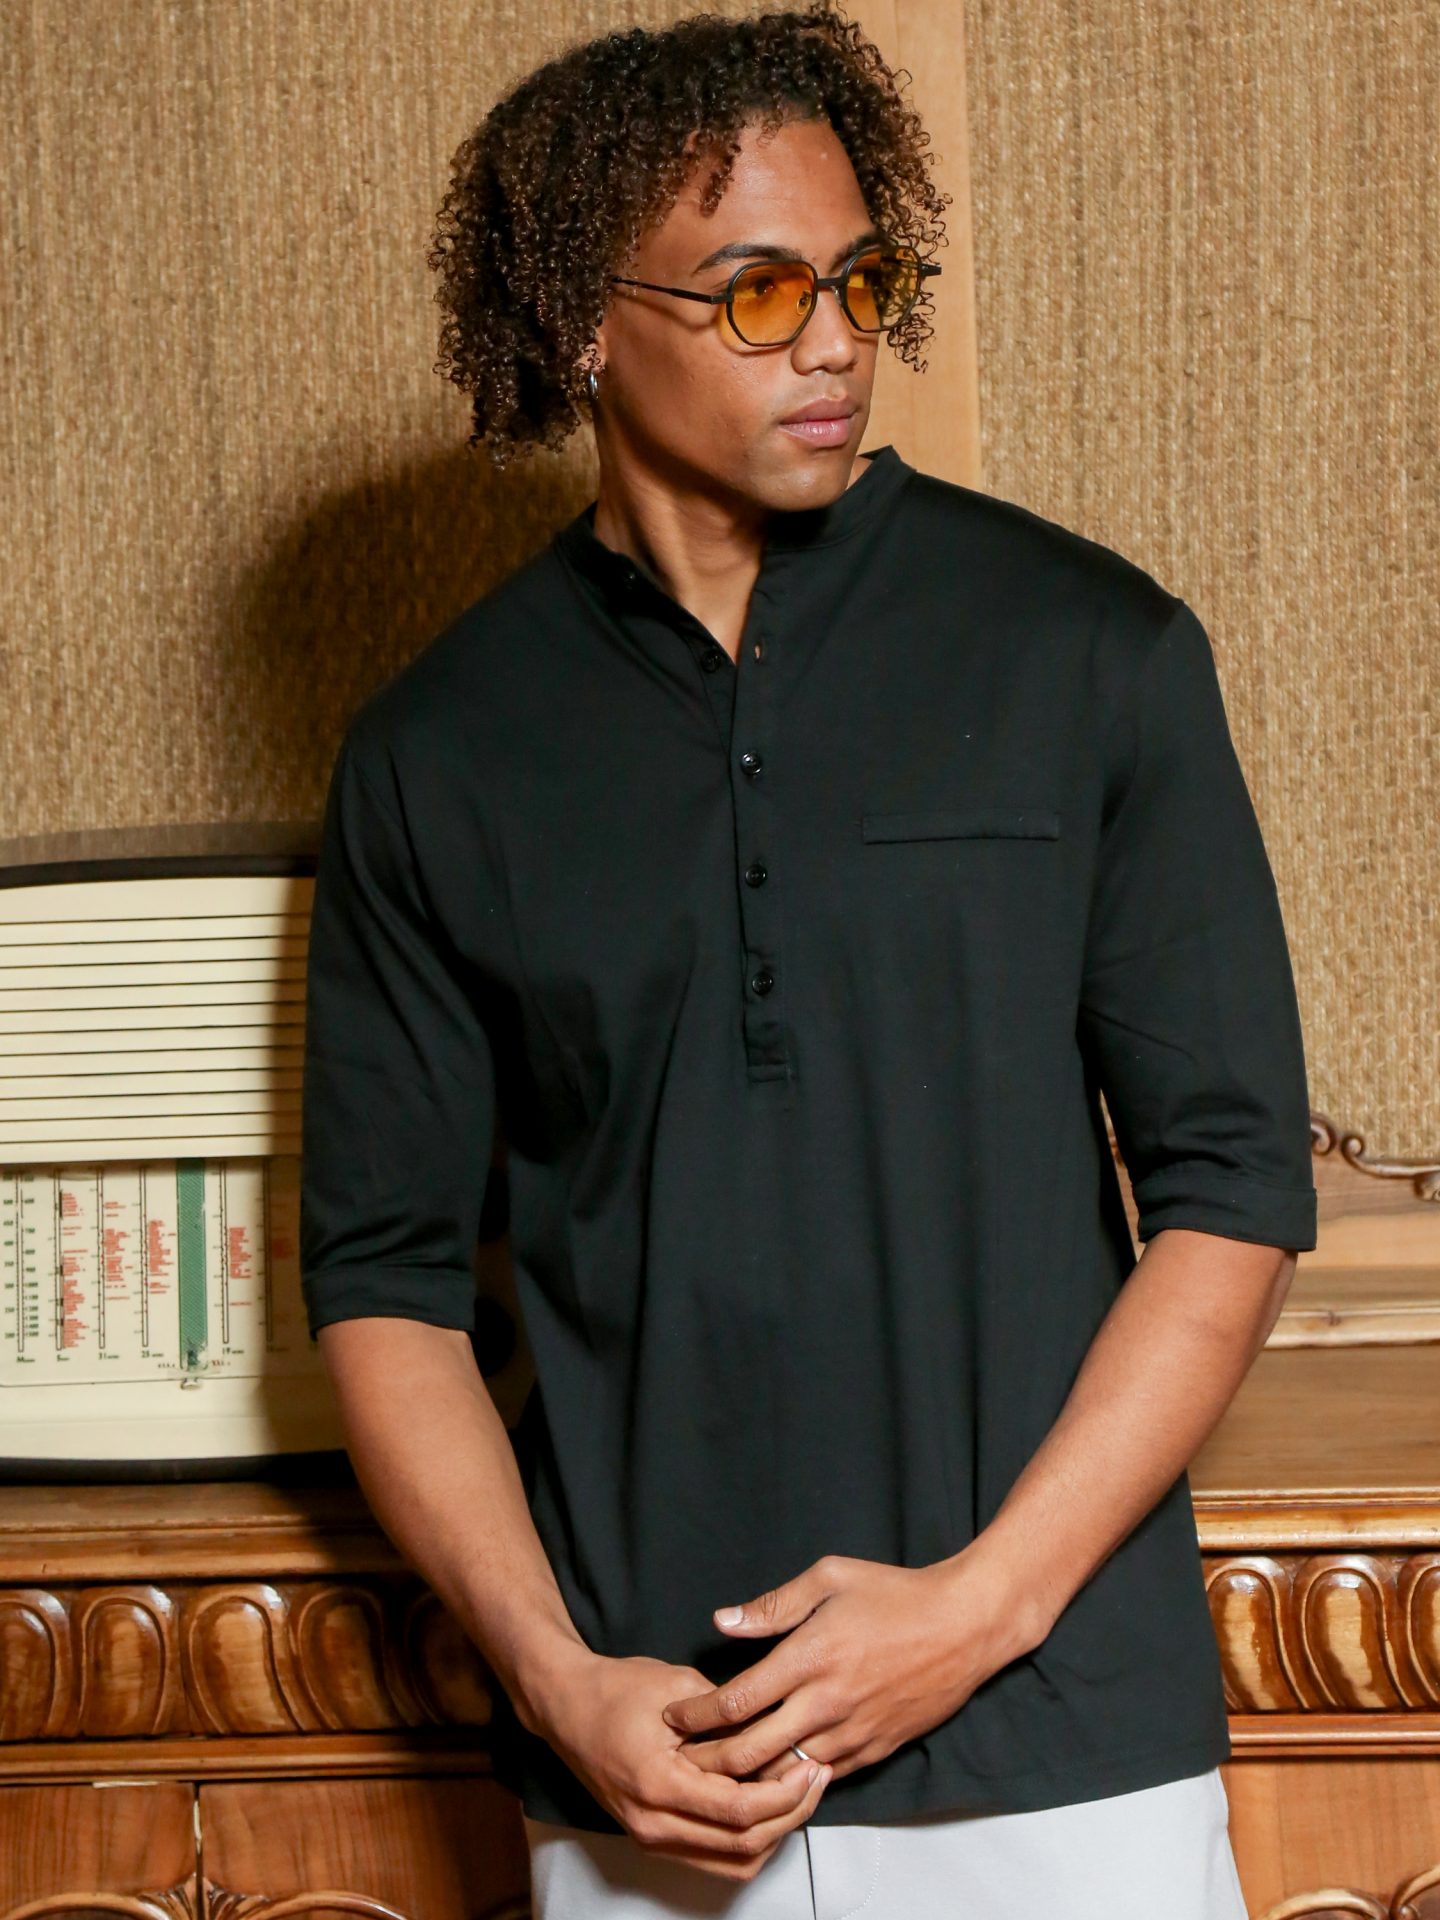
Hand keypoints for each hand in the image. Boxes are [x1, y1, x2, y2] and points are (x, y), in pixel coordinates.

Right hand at [531, 1649, 833, 1881]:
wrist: (566, 1706)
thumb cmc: (618, 1688)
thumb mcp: (678, 1687)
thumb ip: (727, 1717)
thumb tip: (778, 1736)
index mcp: (659, 1784)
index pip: (739, 1811)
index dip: (785, 1795)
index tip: (812, 1766)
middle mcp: (654, 1824)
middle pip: (743, 1845)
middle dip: (790, 1815)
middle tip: (818, 1779)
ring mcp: (651, 1838)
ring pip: (733, 1862)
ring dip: (774, 1832)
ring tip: (800, 1793)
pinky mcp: (653, 1838)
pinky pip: (714, 1858)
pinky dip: (748, 1841)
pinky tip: (768, 1805)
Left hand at [660, 1551, 1037, 1784]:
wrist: (964, 1625)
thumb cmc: (895, 1593)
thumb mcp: (830, 1577)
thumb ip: (774, 1604)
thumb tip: (722, 1622)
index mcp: (809, 1656)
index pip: (737, 1700)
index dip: (696, 1716)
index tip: (672, 1718)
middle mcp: (827, 1701)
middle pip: (751, 1752)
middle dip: (708, 1761)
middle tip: (681, 1760)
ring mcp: (853, 1731)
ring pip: (784, 1773)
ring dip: (746, 1778)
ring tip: (716, 1774)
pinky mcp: (876, 1748)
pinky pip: (823, 1777)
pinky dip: (791, 1781)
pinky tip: (772, 1775)